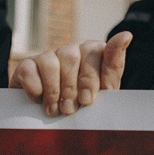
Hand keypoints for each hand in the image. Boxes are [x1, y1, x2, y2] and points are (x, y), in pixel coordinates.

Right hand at [9, 32, 130, 116]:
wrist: (52, 119)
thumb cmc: (83, 103)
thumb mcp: (104, 91)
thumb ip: (113, 66)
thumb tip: (126, 34)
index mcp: (95, 52)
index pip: (98, 52)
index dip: (91, 78)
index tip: (87, 100)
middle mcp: (73, 50)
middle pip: (73, 59)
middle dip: (72, 89)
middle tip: (71, 110)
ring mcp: (49, 55)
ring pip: (51, 63)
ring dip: (54, 91)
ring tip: (56, 111)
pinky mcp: (26, 65)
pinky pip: (29, 71)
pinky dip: (35, 89)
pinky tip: (38, 100)